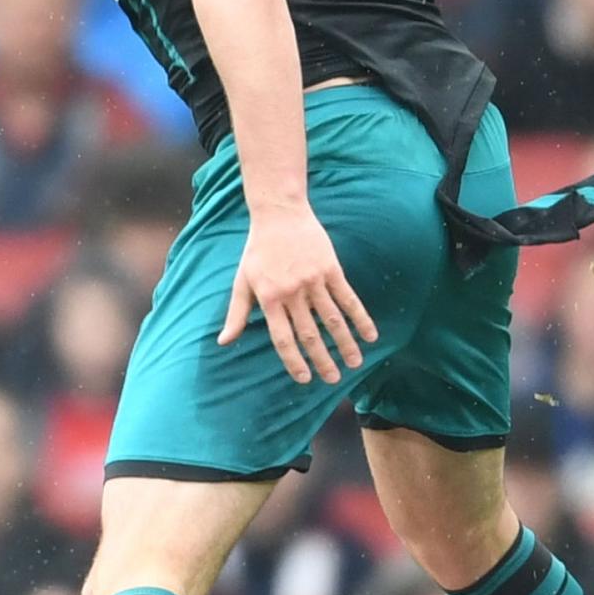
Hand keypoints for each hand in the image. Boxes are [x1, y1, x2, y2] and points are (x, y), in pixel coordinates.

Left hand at [218, 203, 376, 385]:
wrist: (279, 214)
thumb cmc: (257, 250)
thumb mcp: (242, 281)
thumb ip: (236, 314)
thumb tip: (223, 342)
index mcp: (269, 299)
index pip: (283, 338)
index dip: (294, 361)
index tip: (305, 379)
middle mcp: (292, 293)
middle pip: (309, 333)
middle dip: (322, 359)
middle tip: (333, 380)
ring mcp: (313, 281)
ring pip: (332, 319)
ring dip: (345, 343)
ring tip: (355, 363)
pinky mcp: (331, 269)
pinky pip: (348, 298)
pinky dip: (360, 318)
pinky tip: (370, 335)